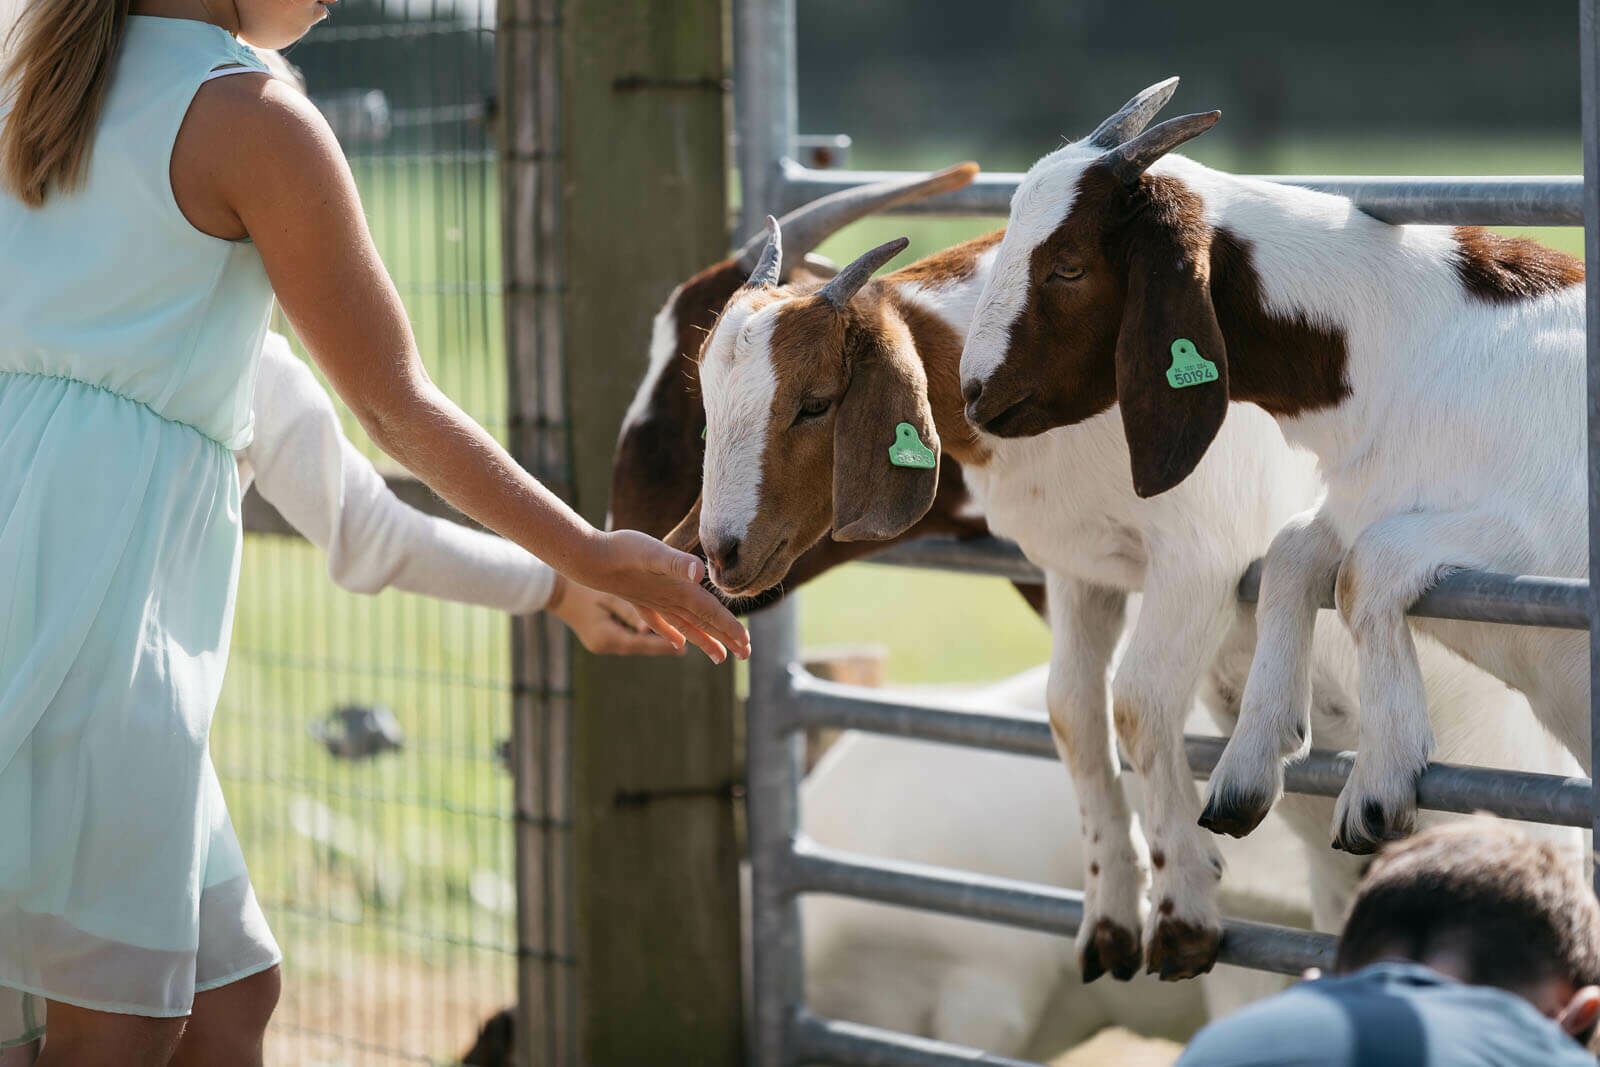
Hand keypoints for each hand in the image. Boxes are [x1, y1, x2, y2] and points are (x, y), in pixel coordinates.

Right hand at [546, 576, 682, 656]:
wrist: (554, 588)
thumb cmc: (579, 587)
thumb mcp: (604, 596)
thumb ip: (626, 611)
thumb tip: (646, 627)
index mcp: (608, 638)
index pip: (646, 643)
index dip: (669, 644)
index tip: (692, 646)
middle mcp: (610, 645)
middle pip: (648, 646)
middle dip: (673, 645)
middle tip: (703, 650)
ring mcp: (608, 642)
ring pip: (643, 641)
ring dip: (666, 638)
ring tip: (693, 642)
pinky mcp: (608, 635)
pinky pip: (635, 635)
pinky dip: (652, 632)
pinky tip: (671, 632)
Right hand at [575, 530, 749, 662]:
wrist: (586, 557)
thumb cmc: (620, 550)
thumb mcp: (651, 551)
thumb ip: (676, 563)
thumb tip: (698, 574)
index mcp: (676, 590)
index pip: (709, 612)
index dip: (729, 627)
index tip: (747, 644)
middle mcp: (667, 600)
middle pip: (701, 622)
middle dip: (724, 638)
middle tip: (745, 655)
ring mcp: (653, 602)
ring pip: (684, 625)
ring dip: (703, 639)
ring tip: (719, 657)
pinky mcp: (639, 598)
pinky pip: (660, 620)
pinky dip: (671, 632)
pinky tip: (678, 644)